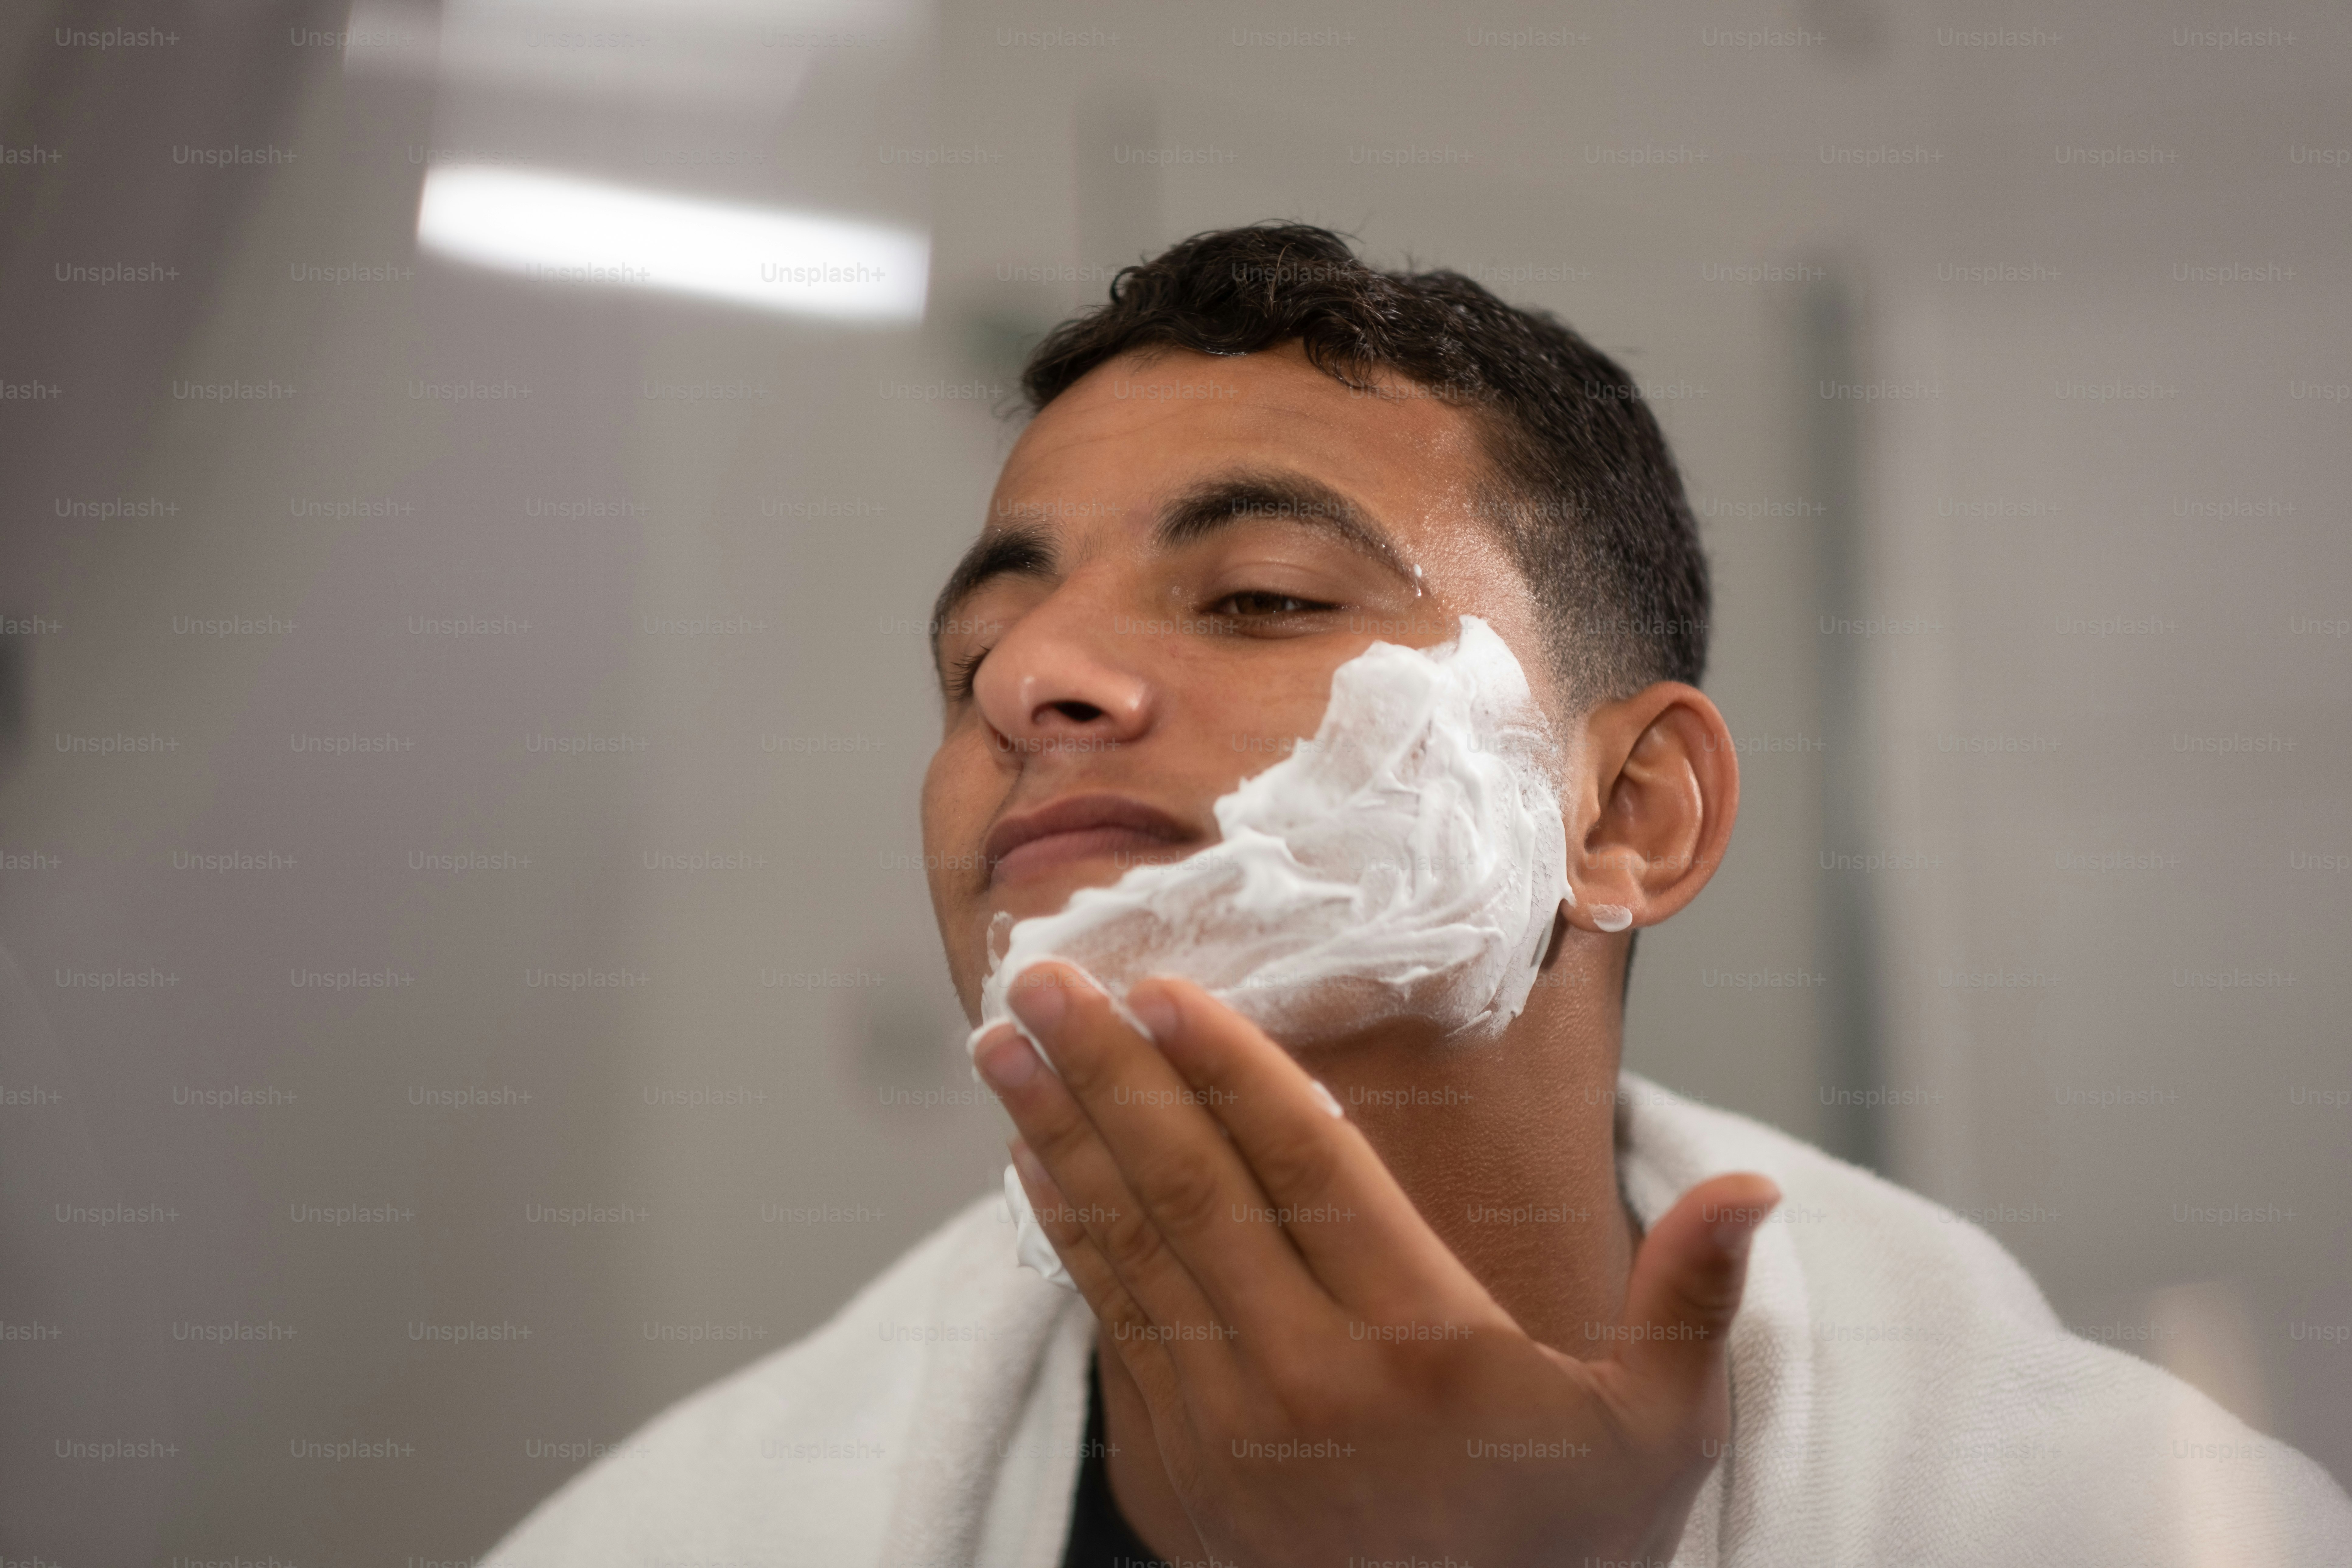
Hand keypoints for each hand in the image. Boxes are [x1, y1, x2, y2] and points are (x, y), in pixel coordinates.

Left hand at [972, 961, 1779, 1567]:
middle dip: (1105, 1071)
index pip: (1300, 1170)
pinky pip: (1108, 1328)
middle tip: (1037, 978)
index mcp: (1415, 1347)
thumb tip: (1752, 1192)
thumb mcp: (1655, 1437)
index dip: (1228, 1069)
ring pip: (1125, 1249)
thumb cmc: (1564, 1547)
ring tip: (1002, 1047)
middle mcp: (1300, 1381)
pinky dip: (1065, 1238)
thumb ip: (1690, 1306)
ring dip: (1056, 1136)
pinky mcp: (1171, 1477)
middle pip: (1186, 1189)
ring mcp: (1219, 1434)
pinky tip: (1031, 1167)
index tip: (1164, 988)